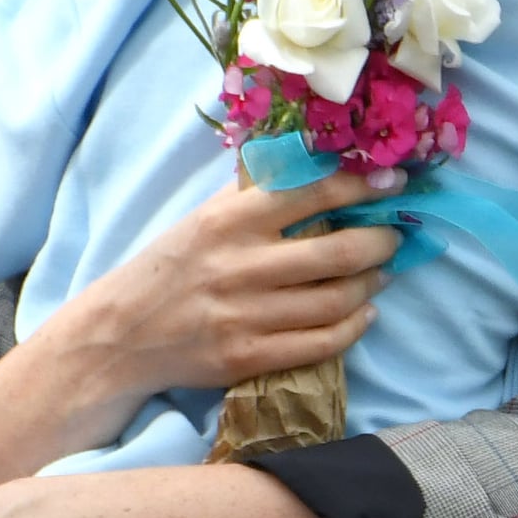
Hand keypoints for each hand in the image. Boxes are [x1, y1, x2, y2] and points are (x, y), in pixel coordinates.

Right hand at [66, 164, 402, 395]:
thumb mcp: (203, 217)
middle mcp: (241, 266)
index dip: (365, 186)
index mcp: (230, 220)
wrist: (121, 335)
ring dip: (372, 285)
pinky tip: (363, 314)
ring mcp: (246, 316)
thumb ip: (253, 192)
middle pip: (340, 252)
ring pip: (336, 300)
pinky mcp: (249, 358)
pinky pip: (321, 344)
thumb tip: (313, 160)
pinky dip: (354, 327)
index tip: (396, 182)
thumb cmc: (170, 267)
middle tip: (395, 236)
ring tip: (380, 274)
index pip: (315, 193)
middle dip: (382, 241)